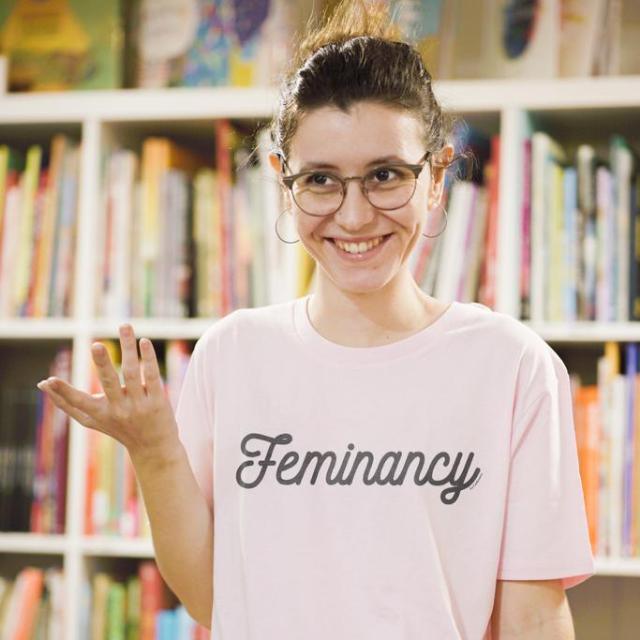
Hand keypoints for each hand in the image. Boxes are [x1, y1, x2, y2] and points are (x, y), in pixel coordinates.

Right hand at [37, 323, 179, 463]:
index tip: (48, 381)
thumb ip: (68, 403)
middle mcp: (118, 409)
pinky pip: (152, 376)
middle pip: (109, 382)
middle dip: (102, 364)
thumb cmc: (118, 428)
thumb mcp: (92, 420)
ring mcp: (139, 405)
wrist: (154, 448)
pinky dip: (148, 358)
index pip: (78, 402)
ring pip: (132, 372)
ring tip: (125, 326)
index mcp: (99, 413)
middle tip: (96, 345)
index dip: (63, 393)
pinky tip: (144, 342)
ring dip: (128, 347)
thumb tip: (41, 384)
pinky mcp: (157, 401)